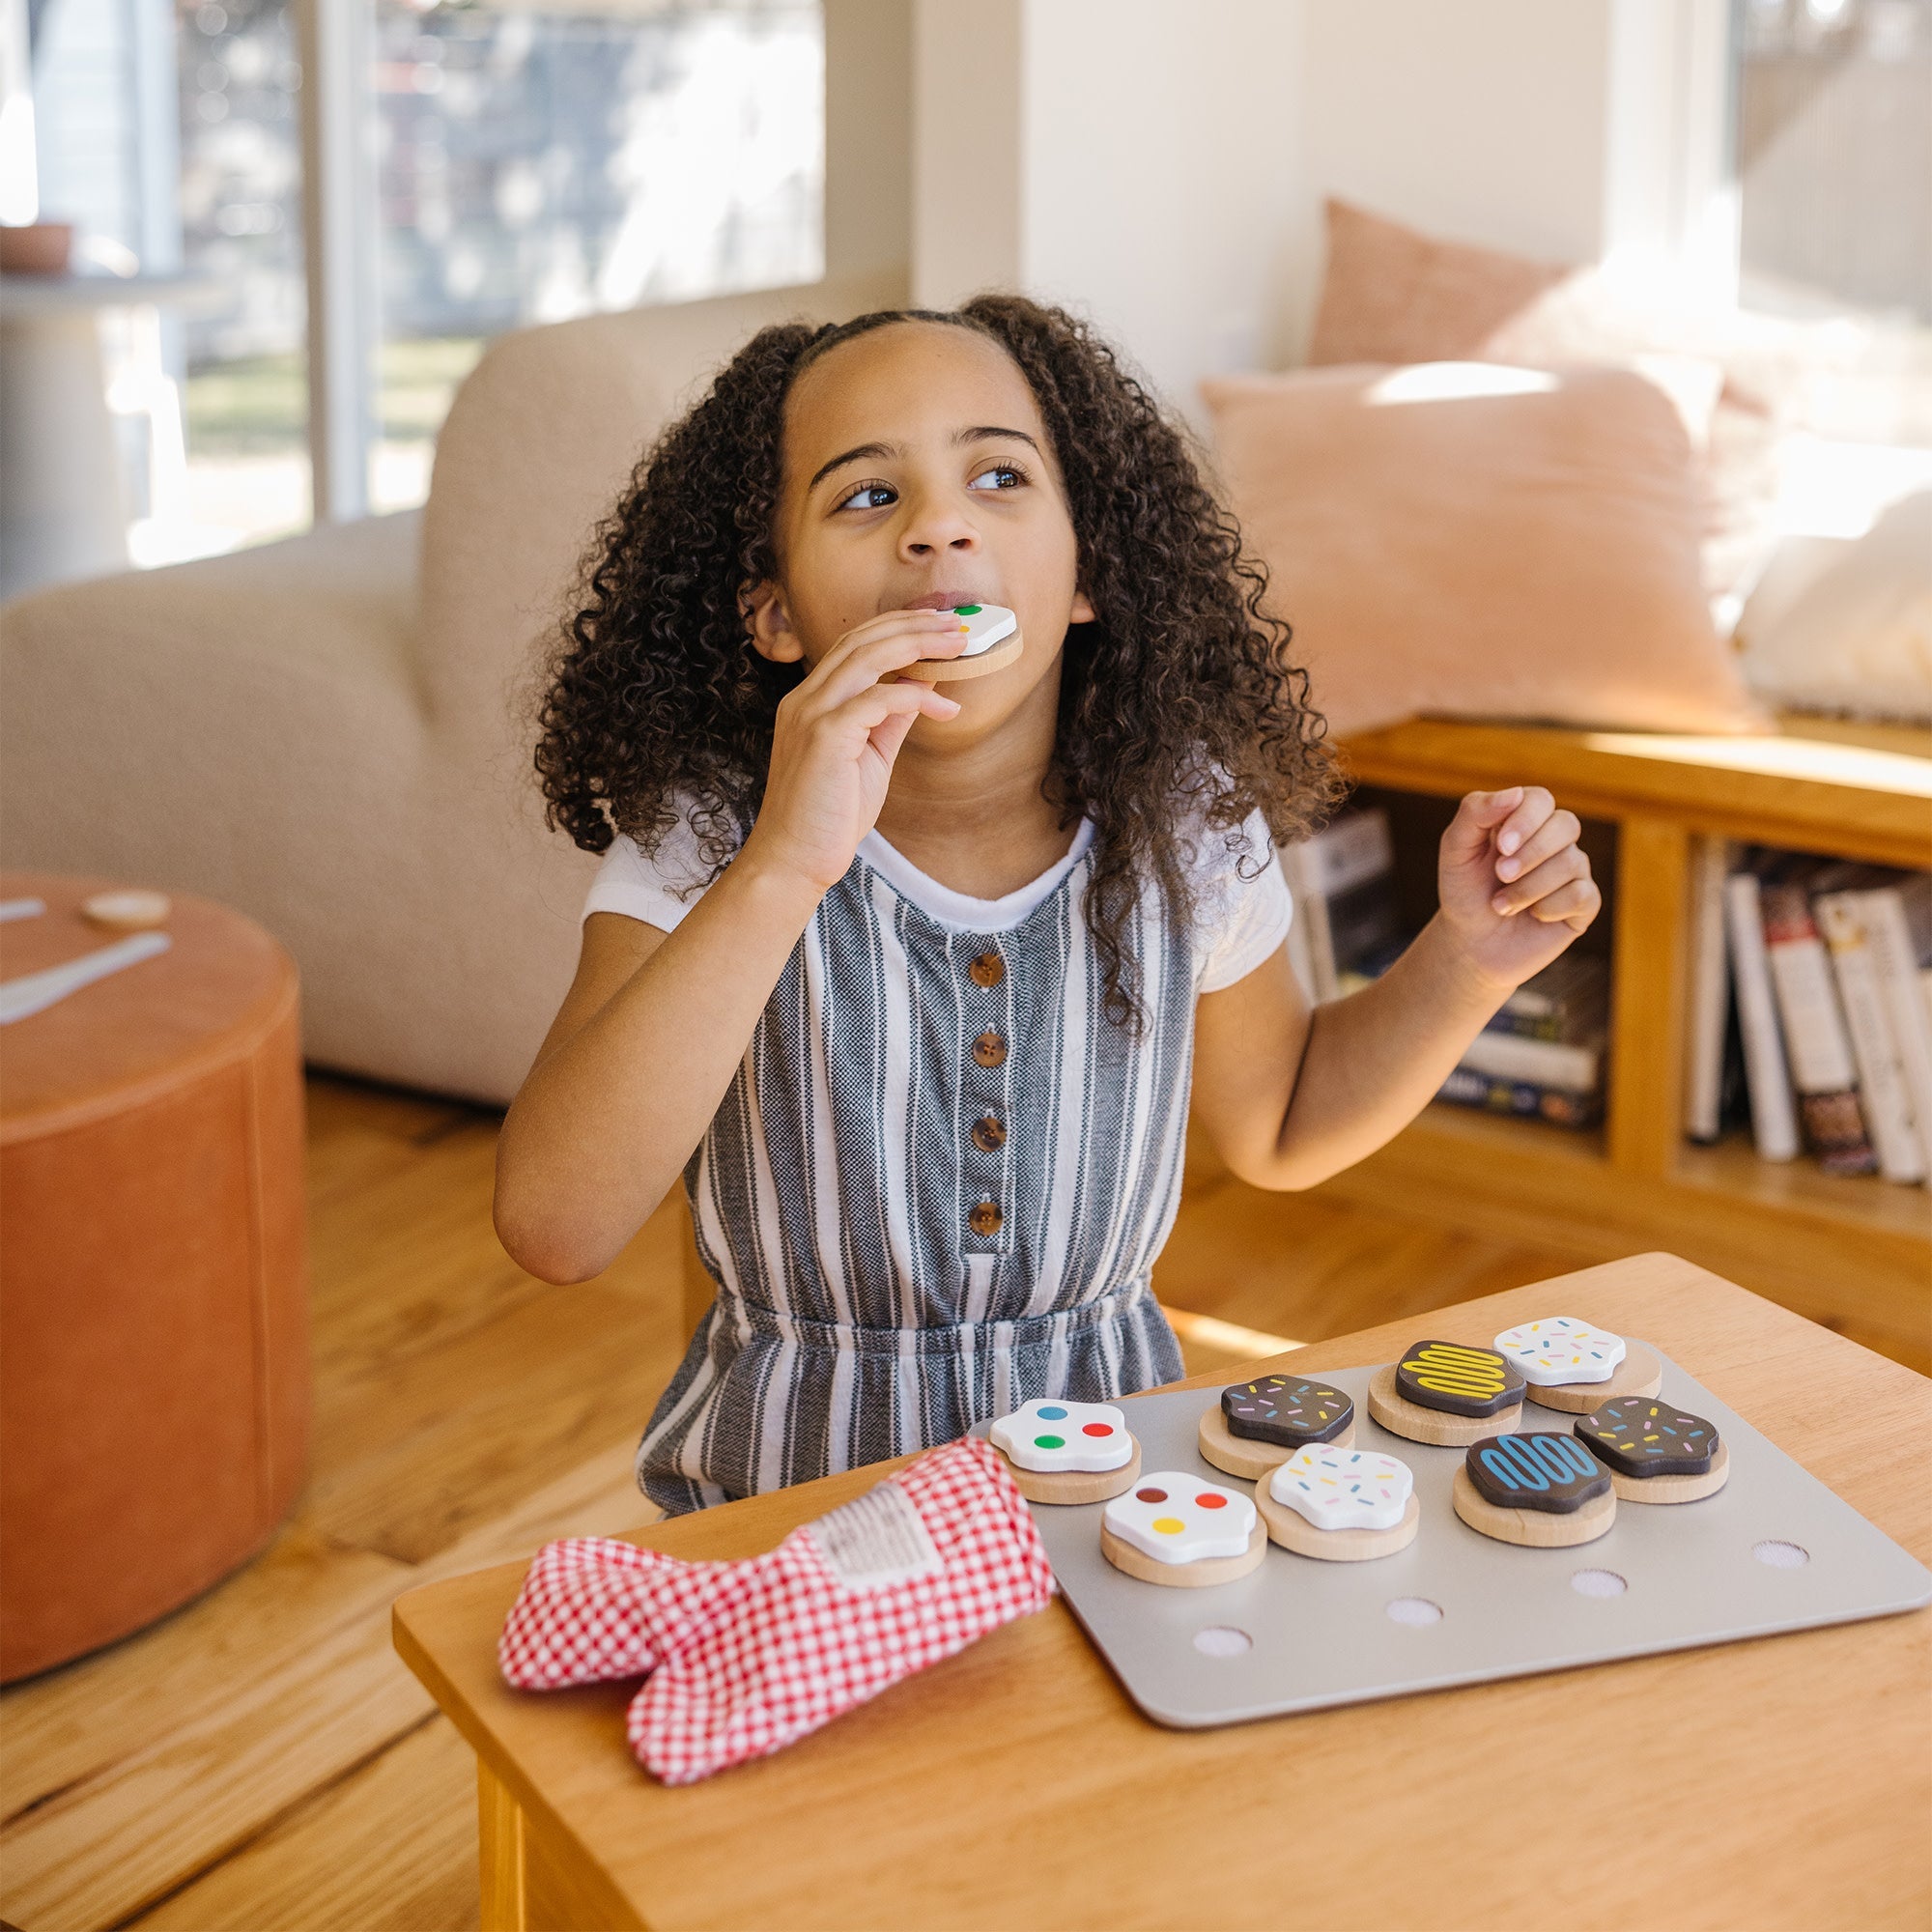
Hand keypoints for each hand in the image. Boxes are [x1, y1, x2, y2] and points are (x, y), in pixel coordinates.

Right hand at [739, 610, 967, 893]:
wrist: (794, 860)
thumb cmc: (830, 816)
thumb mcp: (870, 757)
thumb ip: (890, 719)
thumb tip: (923, 686)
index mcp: (811, 701)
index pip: (854, 644)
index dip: (898, 627)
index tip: (940, 625)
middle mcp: (805, 699)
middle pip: (861, 638)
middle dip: (914, 625)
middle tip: (959, 624)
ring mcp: (811, 714)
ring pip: (868, 656)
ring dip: (919, 644)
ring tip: (959, 644)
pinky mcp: (825, 736)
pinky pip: (878, 699)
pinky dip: (917, 697)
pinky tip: (946, 710)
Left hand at [1435, 786, 1600, 990]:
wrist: (1471, 944)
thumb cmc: (1464, 892)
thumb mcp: (1456, 849)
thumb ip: (1475, 813)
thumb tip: (1515, 793)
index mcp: (1524, 820)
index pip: (1540, 800)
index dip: (1525, 819)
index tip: (1501, 846)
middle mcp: (1554, 840)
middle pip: (1566, 824)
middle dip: (1531, 853)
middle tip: (1500, 875)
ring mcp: (1573, 870)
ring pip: (1572, 862)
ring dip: (1529, 888)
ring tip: (1501, 906)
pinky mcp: (1584, 903)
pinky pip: (1581, 895)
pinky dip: (1549, 908)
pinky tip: (1532, 916)